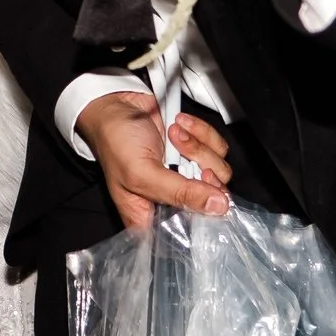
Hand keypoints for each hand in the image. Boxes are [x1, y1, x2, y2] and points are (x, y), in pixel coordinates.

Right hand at [78, 92, 232, 229]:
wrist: (117, 104)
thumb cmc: (116, 142)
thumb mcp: (143, 173)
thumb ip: (180, 192)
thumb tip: (218, 206)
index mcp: (153, 215)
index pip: (191, 230)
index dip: (204, 215)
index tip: (202, 193)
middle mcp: (173, 198)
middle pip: (213, 199)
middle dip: (201, 171)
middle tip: (185, 158)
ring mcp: (187, 173)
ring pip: (219, 171)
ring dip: (197, 146)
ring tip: (173, 135)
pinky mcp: (196, 151)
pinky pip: (218, 148)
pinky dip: (201, 132)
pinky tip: (178, 125)